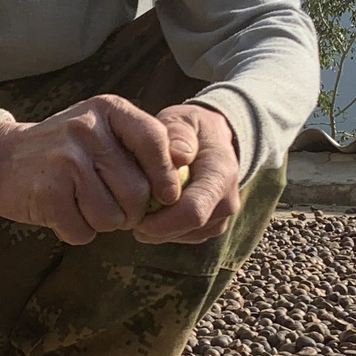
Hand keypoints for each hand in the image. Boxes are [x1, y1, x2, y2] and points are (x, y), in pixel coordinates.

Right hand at [0, 95, 182, 244]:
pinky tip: (64, 213)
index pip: (156, 142)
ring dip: (104, 224)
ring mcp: (65, 161)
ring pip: (113, 217)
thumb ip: (140, 145)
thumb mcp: (101, 130)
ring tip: (85, 207)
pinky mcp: (47, 193)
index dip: (167, 176)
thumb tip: (183, 173)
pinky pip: (83, 231)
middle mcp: (87, 130)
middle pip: (137, 192)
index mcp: (108, 110)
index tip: (166, 196)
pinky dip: (78, 232)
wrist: (1, 158)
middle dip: (132, 212)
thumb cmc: (65, 150)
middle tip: (115, 208)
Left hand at [133, 103, 240, 243]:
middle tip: (128, 213)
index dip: (161, 222)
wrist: (213, 140)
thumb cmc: (190, 129)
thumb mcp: (182, 119)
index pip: (193, 211)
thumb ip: (177, 133)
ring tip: (139, 207)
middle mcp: (227, 201)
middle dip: (154, 228)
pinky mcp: (212, 226)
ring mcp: (221, 217)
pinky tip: (152, 211)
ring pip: (183, 236)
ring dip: (157, 229)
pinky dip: (164, 229)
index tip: (134, 216)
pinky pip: (184, 236)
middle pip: (187, 229)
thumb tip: (179, 156)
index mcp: (221, 174)